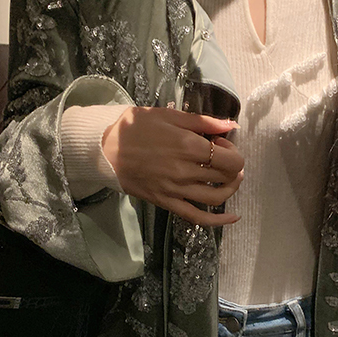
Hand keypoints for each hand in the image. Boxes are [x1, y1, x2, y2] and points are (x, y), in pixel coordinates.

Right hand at [102, 106, 243, 226]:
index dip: (232, 150)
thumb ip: (203, 122)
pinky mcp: (167, 203)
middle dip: (233, 166)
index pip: (230, 158)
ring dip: (230, 188)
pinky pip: (197, 217)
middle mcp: (185, 172)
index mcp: (189, 147)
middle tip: (222, 156)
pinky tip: (232, 217)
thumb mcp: (169, 116)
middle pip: (226, 177)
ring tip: (229, 178)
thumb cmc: (136, 128)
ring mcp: (176, 191)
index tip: (219, 143)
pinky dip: (217, 221)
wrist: (104, 149)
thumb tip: (231, 126)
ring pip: (216, 198)